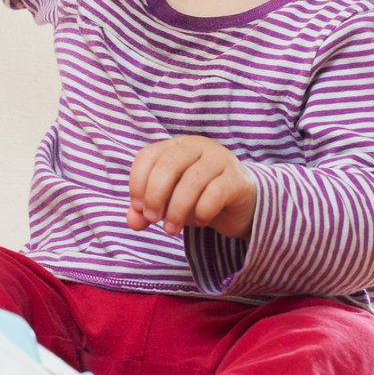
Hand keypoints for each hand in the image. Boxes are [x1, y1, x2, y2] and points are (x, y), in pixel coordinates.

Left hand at [126, 136, 256, 240]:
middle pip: (168, 165)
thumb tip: (133, 222)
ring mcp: (219, 159)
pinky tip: (200, 222)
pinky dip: (202, 211)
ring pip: (191, 181)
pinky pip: (215, 193)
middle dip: (155, 196)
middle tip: (153, 220)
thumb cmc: (198, 198)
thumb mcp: (168, 203)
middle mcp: (197, 146)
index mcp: (176, 146)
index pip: (148, 156)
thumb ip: (147, 211)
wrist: (240, 205)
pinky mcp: (237, 179)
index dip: (137, 182)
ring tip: (172, 229)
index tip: (138, 208)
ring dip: (177, 209)